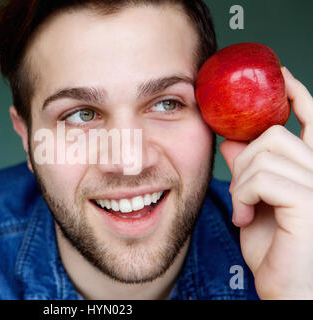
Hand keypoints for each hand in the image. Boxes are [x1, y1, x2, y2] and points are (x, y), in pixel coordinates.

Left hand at [220, 67, 312, 298]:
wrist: (287, 287)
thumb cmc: (275, 247)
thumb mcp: (255, 200)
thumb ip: (248, 167)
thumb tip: (232, 138)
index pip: (312, 118)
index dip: (297, 93)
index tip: (279, 72)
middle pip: (272, 133)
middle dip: (245, 161)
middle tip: (244, 194)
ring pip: (263, 152)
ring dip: (242, 183)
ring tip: (247, 212)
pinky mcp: (310, 200)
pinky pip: (261, 176)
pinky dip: (245, 196)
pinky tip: (248, 219)